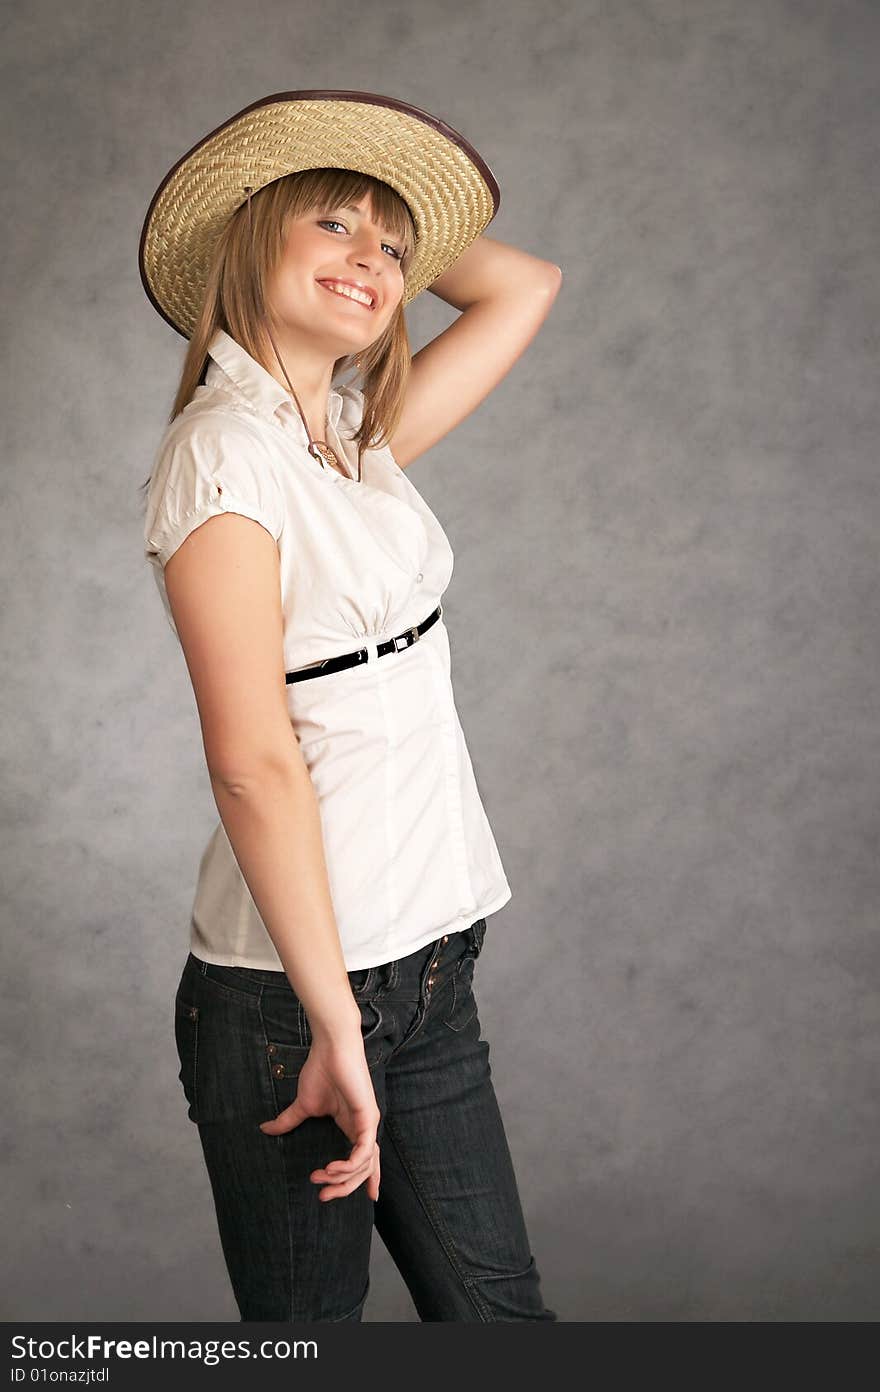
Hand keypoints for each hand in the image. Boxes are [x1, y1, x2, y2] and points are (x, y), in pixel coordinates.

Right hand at [258, 1033, 380, 1202]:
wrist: (331, 1047)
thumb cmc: (322, 1070)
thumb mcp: (303, 1105)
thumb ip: (289, 1121)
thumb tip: (265, 1130)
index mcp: (354, 1125)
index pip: (365, 1160)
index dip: (365, 1181)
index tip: (363, 1198)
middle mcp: (365, 1127)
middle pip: (366, 1169)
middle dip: (345, 1188)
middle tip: (322, 1195)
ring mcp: (369, 1122)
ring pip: (365, 1164)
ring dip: (341, 1177)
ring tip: (319, 1177)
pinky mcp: (368, 1116)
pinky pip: (364, 1150)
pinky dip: (349, 1164)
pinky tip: (332, 1168)